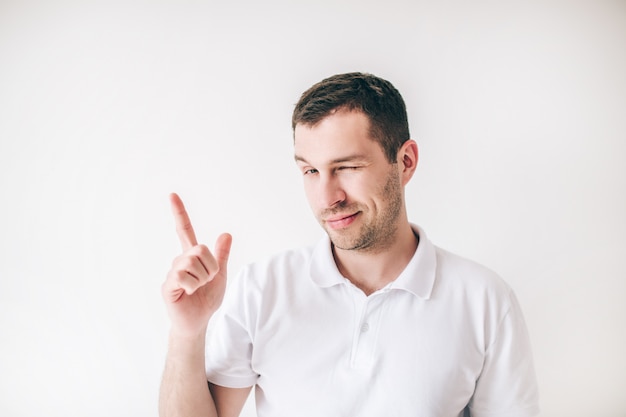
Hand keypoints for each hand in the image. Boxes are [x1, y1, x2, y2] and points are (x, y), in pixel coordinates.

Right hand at [162, 193, 231, 337]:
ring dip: (202, 278)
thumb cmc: (206, 299)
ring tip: (197, 288)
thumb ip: (222, 255)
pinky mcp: (168, 284)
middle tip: (206, 281)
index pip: (184, 230)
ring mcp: (172, 271)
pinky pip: (184, 275)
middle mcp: (180, 260)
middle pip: (200, 249)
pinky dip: (193, 286)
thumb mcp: (220, 275)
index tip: (172, 195)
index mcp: (192, 256)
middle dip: (211, 267)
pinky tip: (188, 293)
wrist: (198, 321)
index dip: (179, 212)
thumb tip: (226, 234)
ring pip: (193, 262)